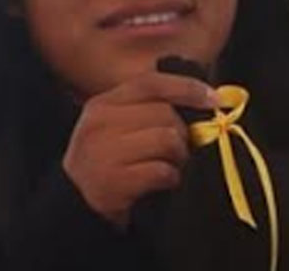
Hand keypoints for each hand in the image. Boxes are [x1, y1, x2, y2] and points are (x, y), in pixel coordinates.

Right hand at [62, 71, 217, 228]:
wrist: (76, 206)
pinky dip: (171, 177)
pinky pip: (161, 170)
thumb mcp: (116, 126)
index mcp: (103, 103)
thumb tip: (201, 97)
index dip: (186, 87)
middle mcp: (100, 123)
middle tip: (180, 149)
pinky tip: (163, 181)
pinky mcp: (113, 182)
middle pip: (164, 113)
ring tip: (170, 164)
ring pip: (166, 139)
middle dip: (182, 133)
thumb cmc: (108, 161)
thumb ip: (147, 107)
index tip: (213, 98)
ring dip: (179, 156)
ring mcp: (104, 153)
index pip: (151, 83)